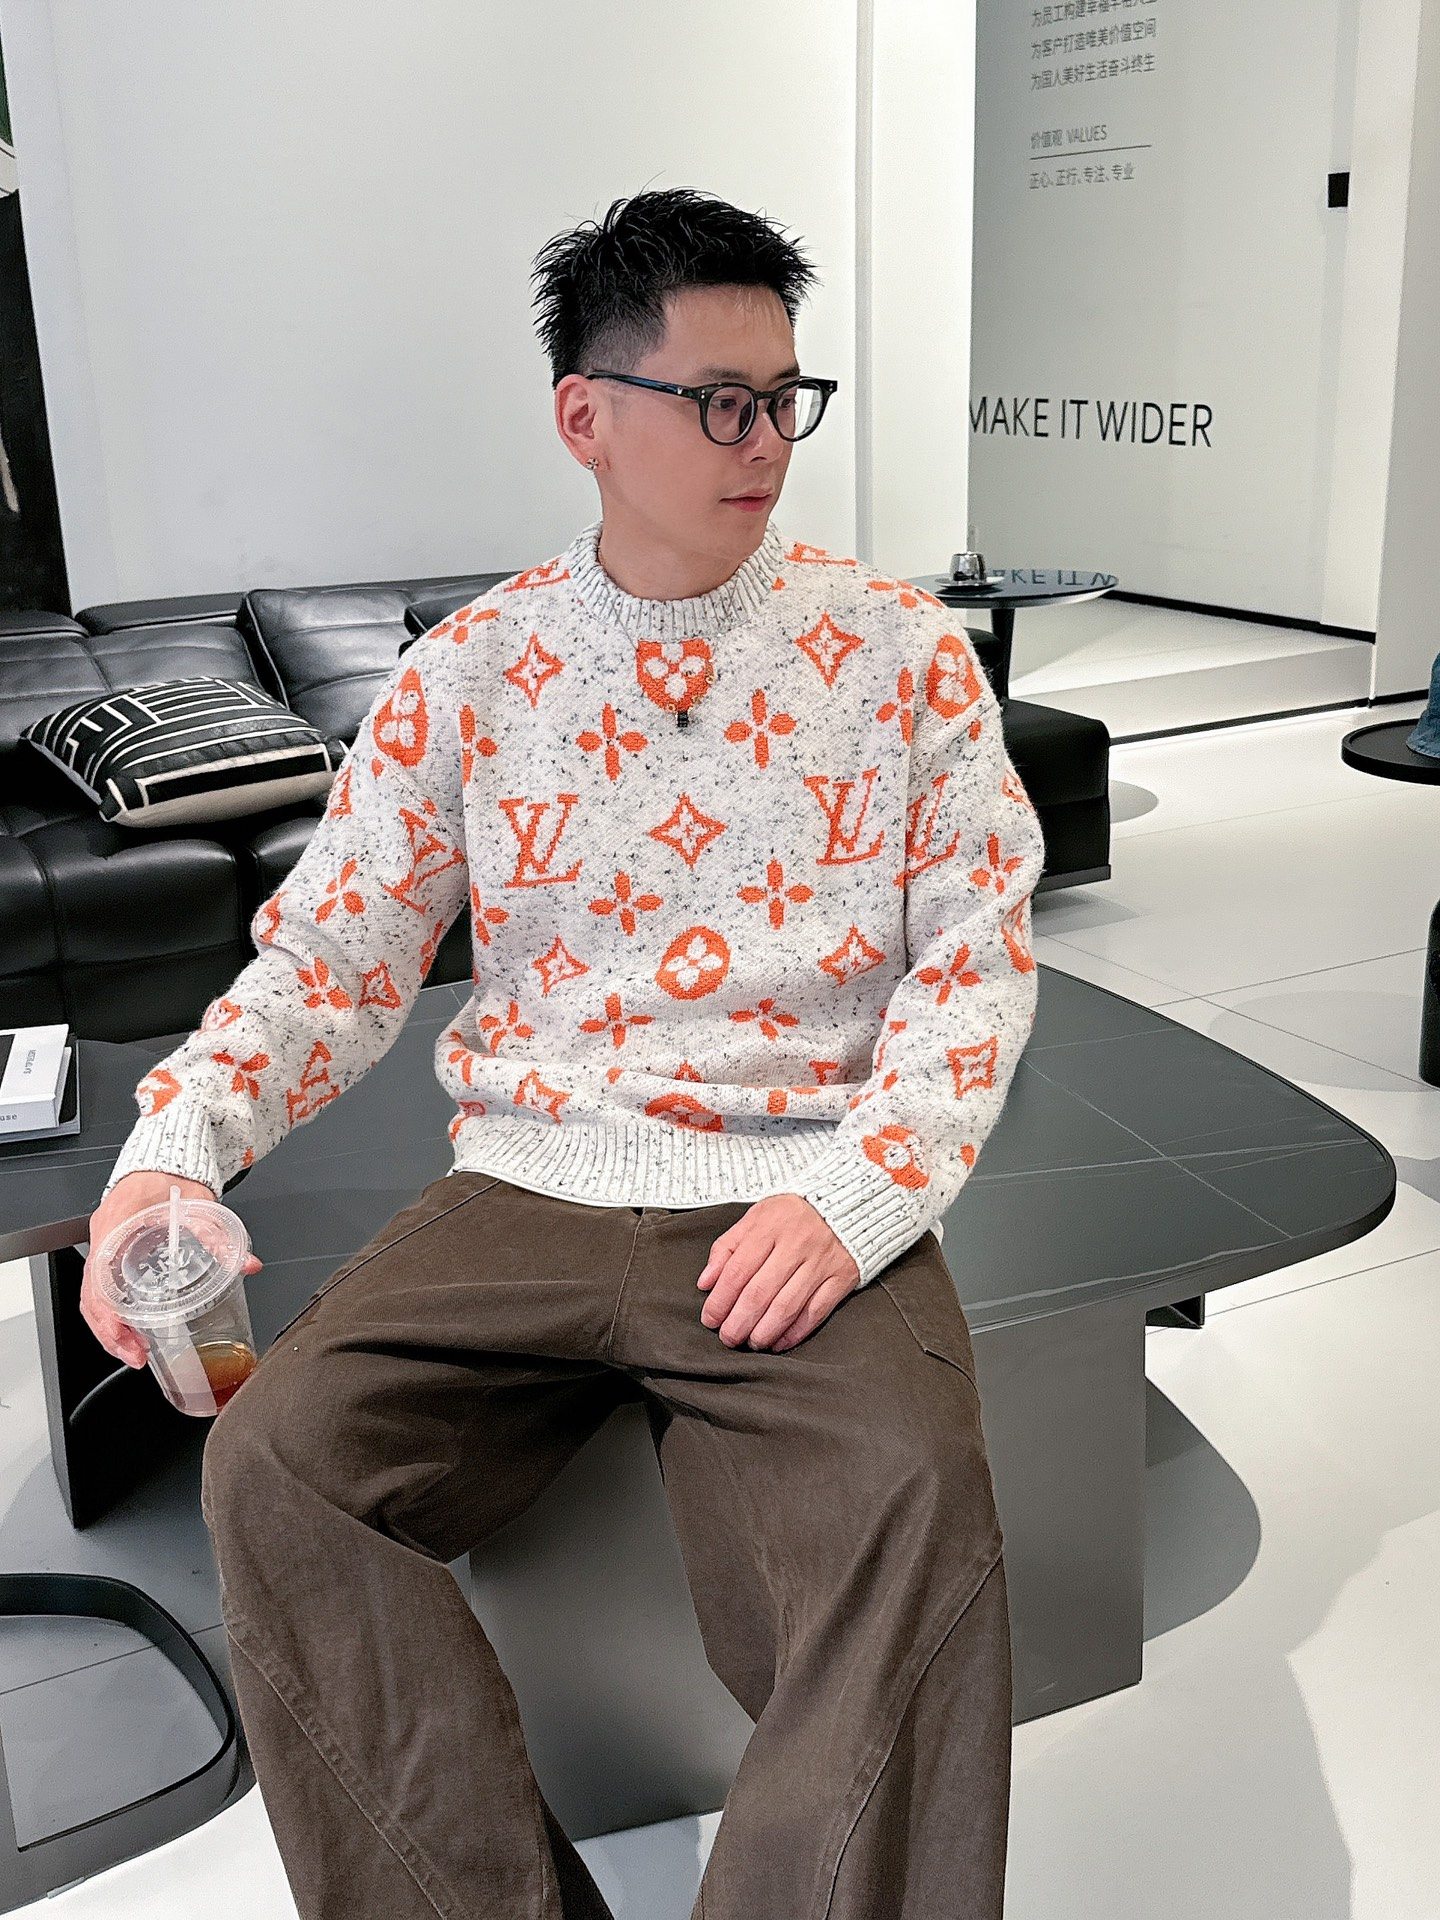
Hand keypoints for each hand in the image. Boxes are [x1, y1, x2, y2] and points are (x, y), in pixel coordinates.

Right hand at [81, 1170, 263, 1369]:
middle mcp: (103, 1236)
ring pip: (92, 1296)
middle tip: (137, 1356)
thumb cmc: (171, 1176)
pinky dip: (112, 1313)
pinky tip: (131, 1329)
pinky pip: (101, 1288)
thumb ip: (221, 1237)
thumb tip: (248, 1264)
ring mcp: (104, 1244)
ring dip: (110, 1328)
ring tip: (135, 1351)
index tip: (127, 1338)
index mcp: (116, 1223)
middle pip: (91, 1296)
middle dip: (110, 1333)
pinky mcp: (112, 1251)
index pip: (99, 1280)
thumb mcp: (199, 1205)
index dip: (109, 1315)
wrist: (164, 1157)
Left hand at [696, 1193, 860, 1350]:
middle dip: (739, 1322)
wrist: (847, 1203)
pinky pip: (816, 1312)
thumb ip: (727, 1247)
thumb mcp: (756, 1217)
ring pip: (787, 1307)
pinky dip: (795, 1332)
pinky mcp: (842, 1277)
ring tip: (751, 1343)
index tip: (710, 1319)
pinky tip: (779, 1342)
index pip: (737, 1270)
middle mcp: (796, 1244)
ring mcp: (821, 1262)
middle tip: (728, 1338)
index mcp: (770, 1226)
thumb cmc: (793, 1214)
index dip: (720, 1300)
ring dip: (764, 1332)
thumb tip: (705, 1282)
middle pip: (760, 1292)